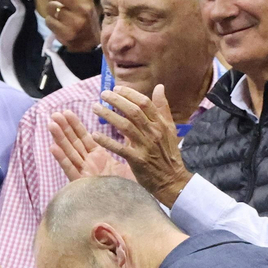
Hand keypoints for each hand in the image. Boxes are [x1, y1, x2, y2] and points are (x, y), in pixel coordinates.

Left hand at [23, 0, 98, 53]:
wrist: (89, 40)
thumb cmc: (78, 11)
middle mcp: (83, 4)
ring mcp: (77, 20)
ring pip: (51, 7)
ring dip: (49, 9)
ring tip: (60, 13)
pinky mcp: (69, 33)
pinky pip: (49, 21)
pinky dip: (50, 21)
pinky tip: (60, 24)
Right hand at [48, 110, 132, 181]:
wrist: (134, 206)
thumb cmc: (132, 186)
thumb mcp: (131, 159)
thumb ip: (127, 143)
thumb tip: (131, 127)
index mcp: (99, 158)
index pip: (84, 138)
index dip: (75, 125)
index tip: (66, 112)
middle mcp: (89, 165)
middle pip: (73, 143)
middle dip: (64, 128)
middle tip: (54, 114)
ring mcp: (85, 175)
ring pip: (69, 153)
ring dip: (59, 138)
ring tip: (51, 124)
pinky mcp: (83, 185)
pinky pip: (71, 171)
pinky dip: (62, 159)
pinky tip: (53, 148)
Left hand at [92, 85, 190, 204]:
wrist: (173, 180)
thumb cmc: (169, 154)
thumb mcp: (170, 129)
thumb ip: (163, 108)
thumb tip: (159, 87)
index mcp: (161, 124)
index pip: (144, 103)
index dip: (129, 94)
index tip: (116, 88)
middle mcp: (154, 133)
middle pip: (133, 112)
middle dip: (116, 101)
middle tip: (102, 94)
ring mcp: (146, 147)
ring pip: (125, 126)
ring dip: (108, 116)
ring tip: (95, 108)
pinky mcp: (138, 161)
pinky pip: (120, 148)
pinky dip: (107, 141)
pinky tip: (95, 134)